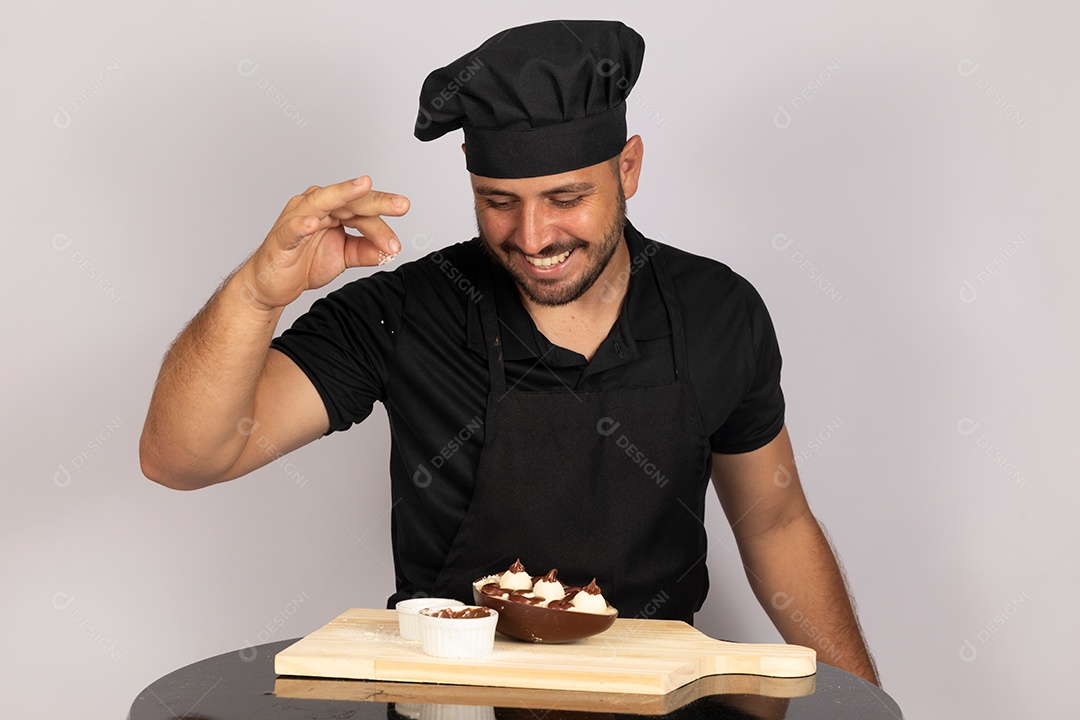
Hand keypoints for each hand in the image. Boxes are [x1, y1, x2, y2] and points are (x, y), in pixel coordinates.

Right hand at [242, 176, 409, 309]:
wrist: (271, 284)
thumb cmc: (303, 262)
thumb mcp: (343, 257)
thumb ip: (365, 251)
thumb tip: (390, 250)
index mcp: (332, 210)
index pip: (363, 211)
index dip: (382, 226)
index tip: (395, 245)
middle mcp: (315, 207)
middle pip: (349, 200)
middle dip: (376, 200)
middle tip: (402, 204)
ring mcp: (297, 218)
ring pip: (322, 202)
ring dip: (344, 194)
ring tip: (363, 186)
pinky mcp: (282, 237)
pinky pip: (293, 228)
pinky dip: (302, 225)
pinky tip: (313, 223)